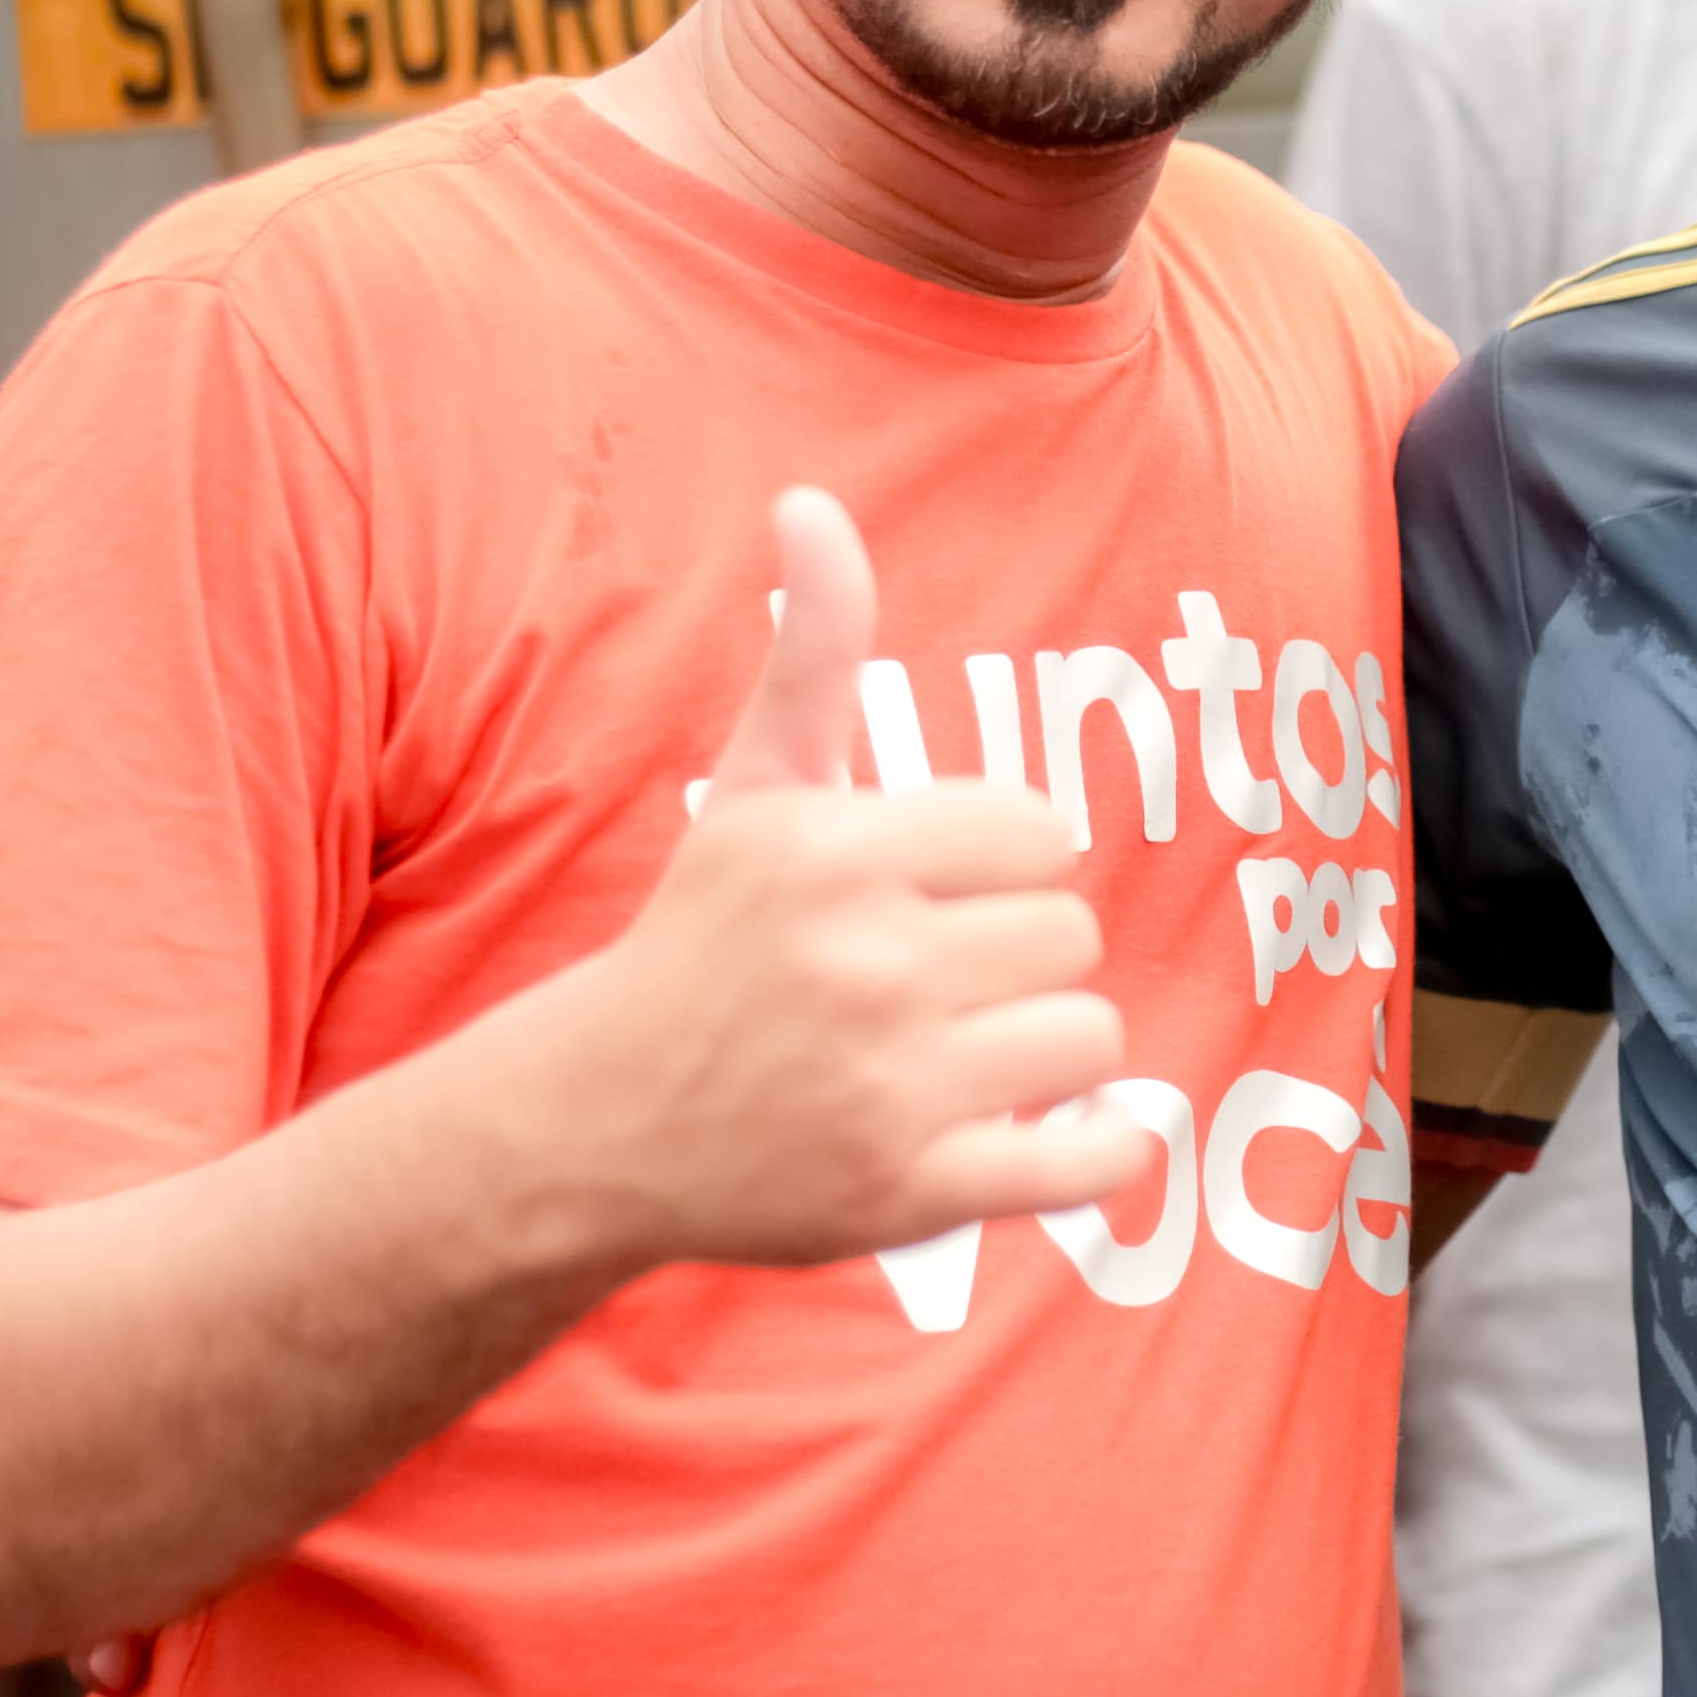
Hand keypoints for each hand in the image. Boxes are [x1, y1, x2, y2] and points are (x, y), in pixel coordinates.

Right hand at [529, 491, 1154, 1273]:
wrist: (595, 1123)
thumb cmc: (704, 939)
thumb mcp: (755, 788)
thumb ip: (813, 651)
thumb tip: (811, 502)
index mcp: (838, 853)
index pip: (1041, 834)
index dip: (998, 866)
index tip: (934, 896)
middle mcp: (865, 966)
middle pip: (1072, 935)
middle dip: (1017, 959)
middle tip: (937, 984)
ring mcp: (889, 1088)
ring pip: (1091, 1039)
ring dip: (1045, 1054)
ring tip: (961, 1056)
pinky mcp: (909, 1194)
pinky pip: (1086, 1162)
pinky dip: (1101, 1152)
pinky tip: (1067, 1134)